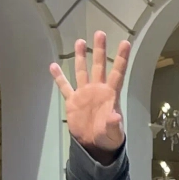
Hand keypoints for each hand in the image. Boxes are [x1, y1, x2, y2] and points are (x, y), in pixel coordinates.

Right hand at [48, 32, 130, 162]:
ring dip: (80, 57)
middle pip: (99, 66)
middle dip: (99, 50)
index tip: (125, 43)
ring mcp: (84, 94)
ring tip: (80, 41)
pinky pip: (65, 87)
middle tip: (100, 33)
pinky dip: (59, 77)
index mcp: (110, 95)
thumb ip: (113, 124)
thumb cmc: (108, 139)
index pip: (117, 73)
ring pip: (82, 71)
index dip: (121, 58)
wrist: (94, 146)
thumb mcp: (113, 133)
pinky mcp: (73, 101)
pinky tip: (53, 66)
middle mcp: (97, 90)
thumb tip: (115, 116)